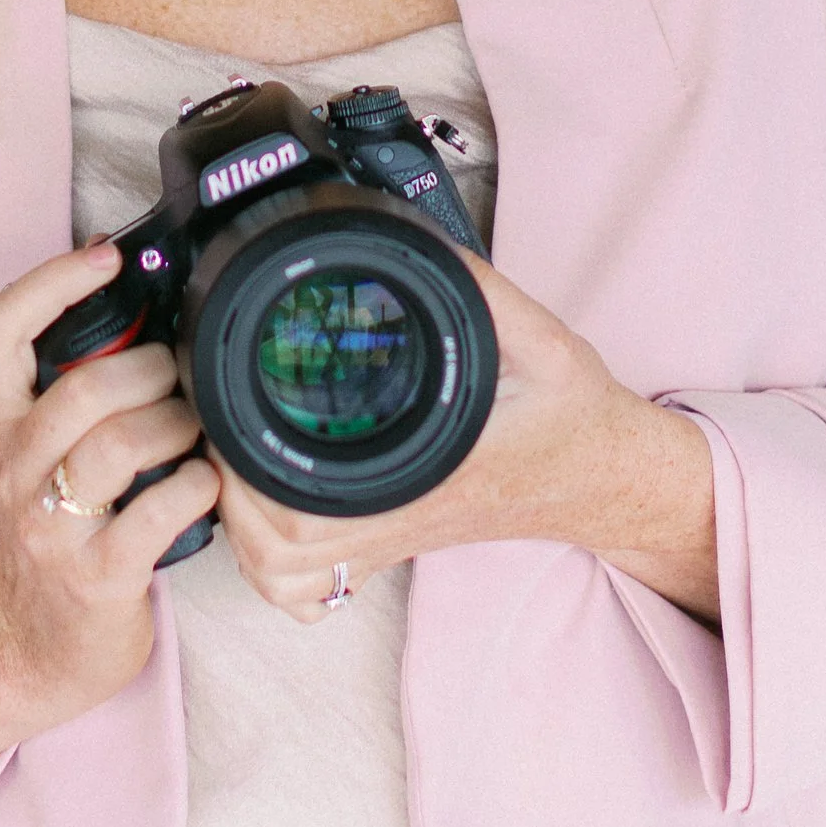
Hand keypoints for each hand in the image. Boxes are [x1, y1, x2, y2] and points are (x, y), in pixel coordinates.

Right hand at [0, 240, 220, 790]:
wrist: (35, 644)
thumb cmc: (57, 529)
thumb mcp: (40, 453)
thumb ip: (75, 389)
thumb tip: (149, 306)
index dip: (52, 281)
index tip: (107, 256)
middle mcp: (14, 470)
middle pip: (82, 386)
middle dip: (151, 368)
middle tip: (180, 375)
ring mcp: (52, 526)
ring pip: (119, 442)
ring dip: (177, 423)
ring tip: (195, 430)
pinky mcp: (97, 575)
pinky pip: (159, 511)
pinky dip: (196, 486)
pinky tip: (203, 484)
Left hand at [216, 254, 719, 624]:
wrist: (607, 473)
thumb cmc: (572, 412)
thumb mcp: (537, 336)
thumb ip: (475, 287)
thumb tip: (407, 239)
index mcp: (419, 482)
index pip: (298, 518)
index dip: (245, 473)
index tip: (229, 413)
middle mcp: (396, 524)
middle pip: (272, 554)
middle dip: (228, 490)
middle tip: (218, 418)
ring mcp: (389, 546)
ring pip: (281, 577)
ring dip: (242, 524)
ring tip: (232, 451)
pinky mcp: (389, 548)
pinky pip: (307, 587)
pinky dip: (274, 560)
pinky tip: (266, 506)